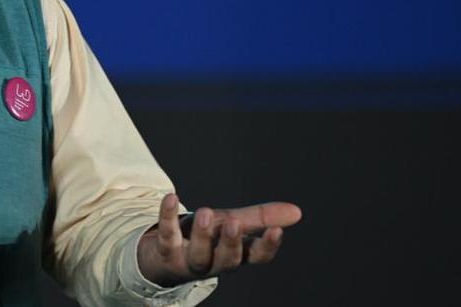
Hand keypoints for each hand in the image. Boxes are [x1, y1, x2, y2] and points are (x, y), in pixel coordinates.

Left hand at [136, 193, 301, 286]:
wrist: (163, 253)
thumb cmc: (206, 238)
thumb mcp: (233, 225)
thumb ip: (260, 219)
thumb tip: (297, 211)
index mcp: (235, 255)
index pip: (256, 257)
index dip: (267, 246)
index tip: (276, 231)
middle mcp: (214, 263)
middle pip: (227, 261)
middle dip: (232, 244)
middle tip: (234, 223)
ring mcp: (188, 260)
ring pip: (198, 255)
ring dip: (203, 235)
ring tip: (206, 212)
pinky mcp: (165, 251)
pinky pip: (166, 235)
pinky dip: (168, 217)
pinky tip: (171, 198)